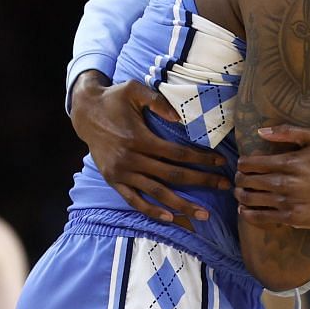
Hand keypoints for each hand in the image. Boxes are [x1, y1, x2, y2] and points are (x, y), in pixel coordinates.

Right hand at [68, 73, 228, 223]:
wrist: (84, 112)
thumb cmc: (113, 98)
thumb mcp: (134, 90)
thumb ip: (158, 101)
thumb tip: (181, 118)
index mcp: (139, 138)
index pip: (178, 153)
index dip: (201, 159)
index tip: (221, 162)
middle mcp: (131, 159)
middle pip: (173, 176)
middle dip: (201, 182)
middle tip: (225, 187)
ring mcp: (121, 173)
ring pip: (156, 193)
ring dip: (181, 205)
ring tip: (203, 215)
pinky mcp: (113, 181)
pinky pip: (134, 201)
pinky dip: (151, 211)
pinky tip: (169, 218)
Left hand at [237, 127, 309, 228]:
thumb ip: (288, 132)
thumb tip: (261, 132)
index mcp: (289, 161)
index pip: (251, 163)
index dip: (242, 163)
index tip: (244, 164)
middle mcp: (285, 182)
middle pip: (248, 181)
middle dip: (239, 179)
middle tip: (240, 179)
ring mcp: (288, 202)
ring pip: (251, 200)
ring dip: (241, 195)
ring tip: (241, 193)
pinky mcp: (293, 218)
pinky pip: (262, 217)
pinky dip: (248, 214)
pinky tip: (246, 211)